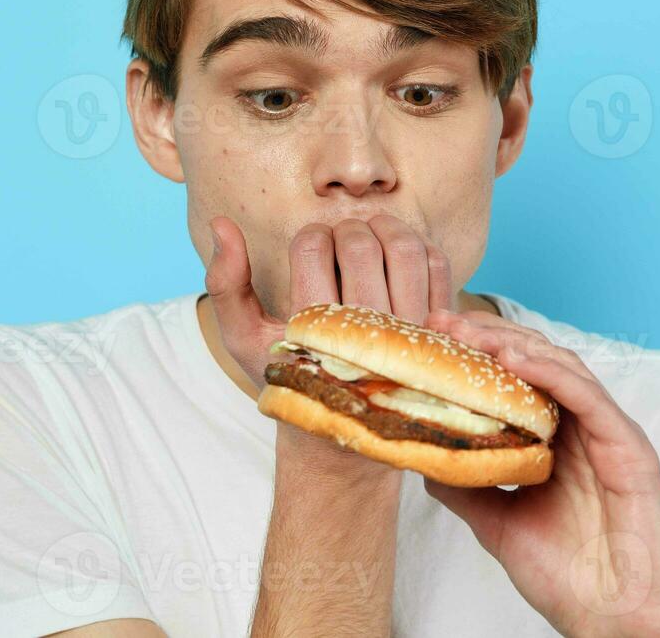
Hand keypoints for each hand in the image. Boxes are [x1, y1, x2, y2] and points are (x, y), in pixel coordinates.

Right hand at [201, 213, 451, 386]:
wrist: (346, 435)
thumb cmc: (292, 378)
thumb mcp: (244, 339)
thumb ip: (226, 283)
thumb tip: (221, 224)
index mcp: (314, 332)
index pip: (313, 249)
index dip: (310, 237)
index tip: (311, 247)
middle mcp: (365, 334)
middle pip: (360, 247)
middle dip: (346, 229)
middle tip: (340, 239)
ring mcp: (407, 334)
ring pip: (405, 251)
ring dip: (386, 228)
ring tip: (370, 236)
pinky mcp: (439, 333)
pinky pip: (437, 268)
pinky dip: (420, 248)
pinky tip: (399, 256)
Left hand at [420, 310, 659, 637]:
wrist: (612, 621)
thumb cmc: (569, 578)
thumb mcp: (498, 524)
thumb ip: (467, 487)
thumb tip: (424, 457)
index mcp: (558, 441)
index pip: (518, 379)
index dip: (479, 352)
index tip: (434, 337)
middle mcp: (583, 430)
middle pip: (538, 362)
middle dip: (490, 337)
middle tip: (444, 324)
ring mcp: (608, 435)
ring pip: (564, 369)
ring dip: (518, 345)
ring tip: (474, 335)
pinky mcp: (630, 448)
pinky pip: (590, 397)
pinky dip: (553, 373)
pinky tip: (519, 360)